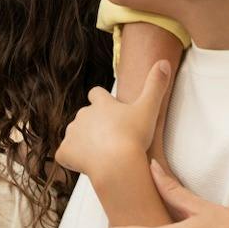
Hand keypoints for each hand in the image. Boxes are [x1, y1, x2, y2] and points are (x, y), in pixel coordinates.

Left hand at [55, 62, 171, 179]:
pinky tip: (84, 165)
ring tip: (100, 154)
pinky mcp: (65, 151)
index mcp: (101, 104)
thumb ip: (156, 85)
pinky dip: (71, 159)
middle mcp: (83, 115)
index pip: (96, 94)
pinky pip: (65, 154)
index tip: (107, 107)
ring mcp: (72, 133)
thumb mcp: (149, 108)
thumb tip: (164, 62)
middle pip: (85, 116)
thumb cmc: (133, 136)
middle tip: (109, 137)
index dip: (101, 100)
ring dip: (83, 141)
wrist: (116, 163)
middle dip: (93, 124)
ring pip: (74, 134)